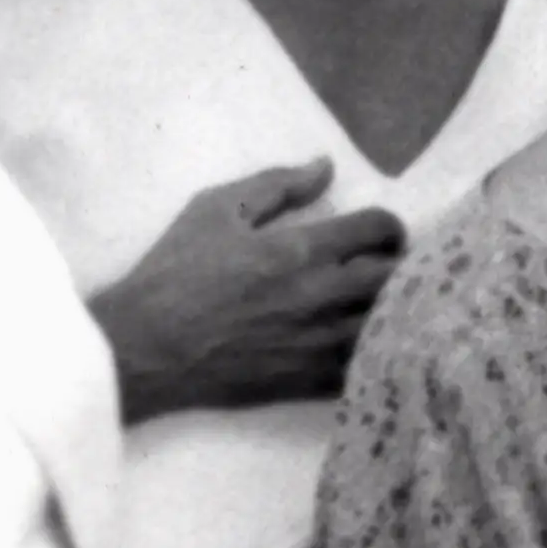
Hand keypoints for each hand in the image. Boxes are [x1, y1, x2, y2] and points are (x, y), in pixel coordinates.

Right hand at [91, 163, 405, 421]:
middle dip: (404, 265)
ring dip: (396, 309)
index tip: (381, 233)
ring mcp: (318, 343)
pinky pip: (367, 365)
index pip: (379, 228)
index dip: (389, 226)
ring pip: (391, 324)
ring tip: (385, 303)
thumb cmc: (173, 273)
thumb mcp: (214, 210)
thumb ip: (276, 185)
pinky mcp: (309, 382)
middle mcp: (320, 296)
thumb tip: (325, 165)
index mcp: (301, 250)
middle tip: (391, 266)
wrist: (142, 347)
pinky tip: (367, 342)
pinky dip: (376, 351)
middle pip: (398, 277)